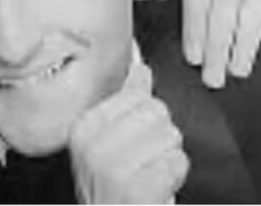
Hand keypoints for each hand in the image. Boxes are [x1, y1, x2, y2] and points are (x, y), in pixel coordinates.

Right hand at [70, 62, 188, 203]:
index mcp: (84, 128)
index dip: (145, 116)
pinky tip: (157, 188)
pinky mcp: (138, 189)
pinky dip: (174, 177)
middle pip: (156, 111)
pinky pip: (177, 162)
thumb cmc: (112, 190)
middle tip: (144, 160)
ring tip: (150, 174)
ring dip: (169, 157)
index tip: (134, 139)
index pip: (135, 94)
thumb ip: (125, 103)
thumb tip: (141, 70)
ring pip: (170, 136)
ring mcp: (114, 167)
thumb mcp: (107, 144)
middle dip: (160, 136)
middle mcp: (94, 145)